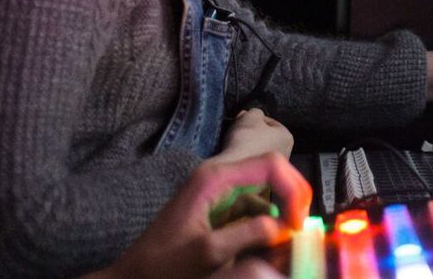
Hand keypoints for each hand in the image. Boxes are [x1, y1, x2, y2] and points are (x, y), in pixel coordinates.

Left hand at [90, 152, 311, 278]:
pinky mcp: (218, 209)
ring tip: (282, 243)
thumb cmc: (162, 266)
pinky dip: (266, 224)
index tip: (299, 222)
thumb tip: (283, 227)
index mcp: (215, 177)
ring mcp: (218, 192)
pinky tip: (266, 245)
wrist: (133, 278)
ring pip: (265, 192)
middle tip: (297, 231)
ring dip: (280, 214)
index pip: (271, 164)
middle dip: (290, 200)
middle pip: (271, 173)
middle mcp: (218, 177)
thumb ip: (249, 235)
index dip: (293, 189)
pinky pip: (253, 209)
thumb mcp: (208, 253)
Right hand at [210, 108, 293, 164]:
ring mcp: (274, 168)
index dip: (254, 119)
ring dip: (247, 145)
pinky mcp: (263, 178)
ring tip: (235, 144)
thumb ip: (255, 111)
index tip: (242, 119)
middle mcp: (286, 153)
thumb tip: (254, 115)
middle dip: (251, 132)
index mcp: (287, 137)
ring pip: (258, 149)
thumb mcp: (251, 116)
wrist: (234, 170)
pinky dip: (245, 158)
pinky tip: (237, 156)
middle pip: (265, 136)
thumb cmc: (246, 140)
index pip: (270, 122)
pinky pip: (253, 162)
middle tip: (237, 130)